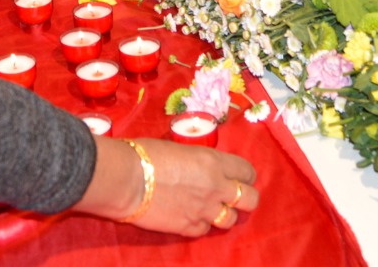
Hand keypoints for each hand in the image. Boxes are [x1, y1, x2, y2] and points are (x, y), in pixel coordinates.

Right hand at [73, 135, 259, 236]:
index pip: (247, 172)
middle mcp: (216, 187)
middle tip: (233, 196)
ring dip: (224, 214)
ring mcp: (204, 210)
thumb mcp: (179, 148)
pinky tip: (191, 216)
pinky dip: (201, 224)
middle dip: (245, 198)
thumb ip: (197, 160)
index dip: (245, 175)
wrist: (126, 180)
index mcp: (214, 162)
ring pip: (232, 219)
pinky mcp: (189, 227)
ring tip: (211, 208)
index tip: (238, 177)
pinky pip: (206, 230)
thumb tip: (198, 165)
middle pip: (250, 199)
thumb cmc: (145, 154)